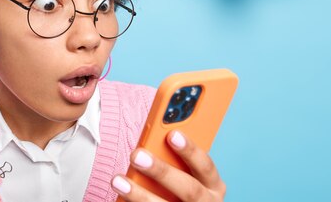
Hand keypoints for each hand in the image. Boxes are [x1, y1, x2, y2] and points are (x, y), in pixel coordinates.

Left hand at [111, 130, 226, 201]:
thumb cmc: (184, 189)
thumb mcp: (190, 174)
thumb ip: (177, 159)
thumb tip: (153, 138)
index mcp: (212, 184)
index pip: (205, 166)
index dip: (190, 150)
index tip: (172, 135)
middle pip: (188, 189)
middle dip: (161, 171)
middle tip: (137, 156)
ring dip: (139, 194)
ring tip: (118, 180)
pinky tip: (119, 197)